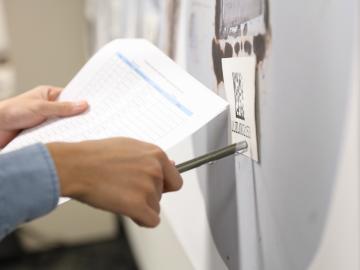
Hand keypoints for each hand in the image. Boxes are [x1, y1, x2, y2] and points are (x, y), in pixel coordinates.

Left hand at [0, 85, 87, 146]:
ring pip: (63, 126)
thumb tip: (83, 104)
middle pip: (69, 113)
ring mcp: (46, 122)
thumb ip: (62, 108)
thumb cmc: (11, 112)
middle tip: (93, 121)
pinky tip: (69, 142)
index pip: (70, 97)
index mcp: (48, 95)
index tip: (95, 106)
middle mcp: (48, 108)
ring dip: (69, 129)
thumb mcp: (40, 107)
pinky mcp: (42, 135)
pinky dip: (61, 138)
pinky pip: (57, 136)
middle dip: (78, 117)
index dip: (82, 101)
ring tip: (83, 132)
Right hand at [47, 138, 182, 227]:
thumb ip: (150, 158)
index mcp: (156, 154)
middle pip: (161, 194)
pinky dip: (141, 220)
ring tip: (119, 194)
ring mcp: (148, 187)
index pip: (174, 178)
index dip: (163, 185)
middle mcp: (155, 170)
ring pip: (154, 207)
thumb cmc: (95, 155)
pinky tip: (127, 211)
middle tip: (125, 188)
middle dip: (146, 195)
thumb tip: (171, 165)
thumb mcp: (129, 146)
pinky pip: (152, 221)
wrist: (76, 165)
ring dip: (140, 206)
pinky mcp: (138, 205)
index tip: (154, 188)